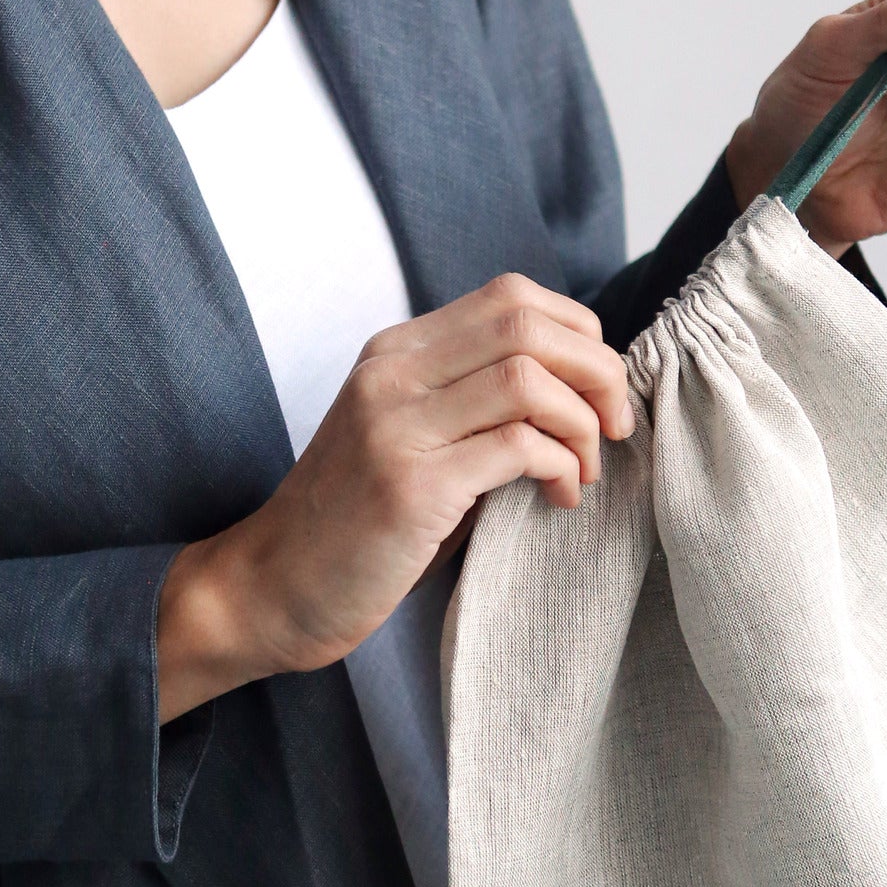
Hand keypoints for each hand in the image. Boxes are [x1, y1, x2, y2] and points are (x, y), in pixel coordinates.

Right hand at [154, 277, 632, 715]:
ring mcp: (396, 426)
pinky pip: (518, 445)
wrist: (272, 589)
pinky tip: (558, 497)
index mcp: (394, 353)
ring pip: (529, 377)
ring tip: (583, 469)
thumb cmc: (359, 525)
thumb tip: (584, 389)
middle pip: (528, 323)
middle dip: (598, 370)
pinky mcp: (409, 486)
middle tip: (614, 426)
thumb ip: (476, 402)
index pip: (511, 296)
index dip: (577, 333)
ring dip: (583, 423)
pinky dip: (561, 466)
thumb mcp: (413, 439)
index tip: (596, 391)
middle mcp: (392, 375)